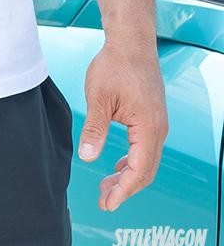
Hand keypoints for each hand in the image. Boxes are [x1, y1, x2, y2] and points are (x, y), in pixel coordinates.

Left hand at [77, 39, 167, 212]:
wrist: (131, 42)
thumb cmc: (115, 64)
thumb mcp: (98, 97)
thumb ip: (94, 129)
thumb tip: (87, 156)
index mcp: (148, 127)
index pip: (138, 170)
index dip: (123, 190)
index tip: (108, 203)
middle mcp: (159, 128)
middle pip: (145, 170)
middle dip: (125, 188)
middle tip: (104, 199)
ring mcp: (158, 123)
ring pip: (147, 160)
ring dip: (128, 175)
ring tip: (107, 185)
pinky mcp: (152, 117)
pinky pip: (146, 147)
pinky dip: (132, 160)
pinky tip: (117, 164)